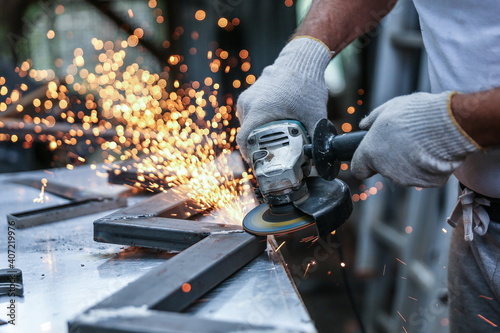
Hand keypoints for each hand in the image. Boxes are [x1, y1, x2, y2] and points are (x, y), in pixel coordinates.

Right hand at [236, 37, 331, 160]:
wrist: (301, 60)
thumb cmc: (306, 85)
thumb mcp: (314, 115)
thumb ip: (317, 139)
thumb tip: (322, 161)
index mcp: (259, 111)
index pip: (244, 141)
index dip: (250, 157)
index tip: (259, 165)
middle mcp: (249, 104)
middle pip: (247, 135)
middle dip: (257, 148)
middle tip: (270, 157)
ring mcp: (248, 97)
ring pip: (248, 125)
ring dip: (257, 135)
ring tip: (272, 143)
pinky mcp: (250, 93)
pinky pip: (249, 114)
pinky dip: (258, 123)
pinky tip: (272, 126)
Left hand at [350, 91, 481, 186]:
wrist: (449, 124)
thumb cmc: (416, 113)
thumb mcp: (389, 107)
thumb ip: (372, 118)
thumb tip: (363, 125)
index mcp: (370, 153)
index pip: (358, 169)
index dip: (364, 163)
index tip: (371, 156)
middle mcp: (385, 170)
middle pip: (384, 168)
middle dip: (391, 157)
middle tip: (404, 140)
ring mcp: (405, 178)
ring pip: (403, 173)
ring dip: (409, 161)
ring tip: (421, 141)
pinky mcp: (425, 182)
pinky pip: (424, 175)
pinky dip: (427, 166)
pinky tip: (433, 150)